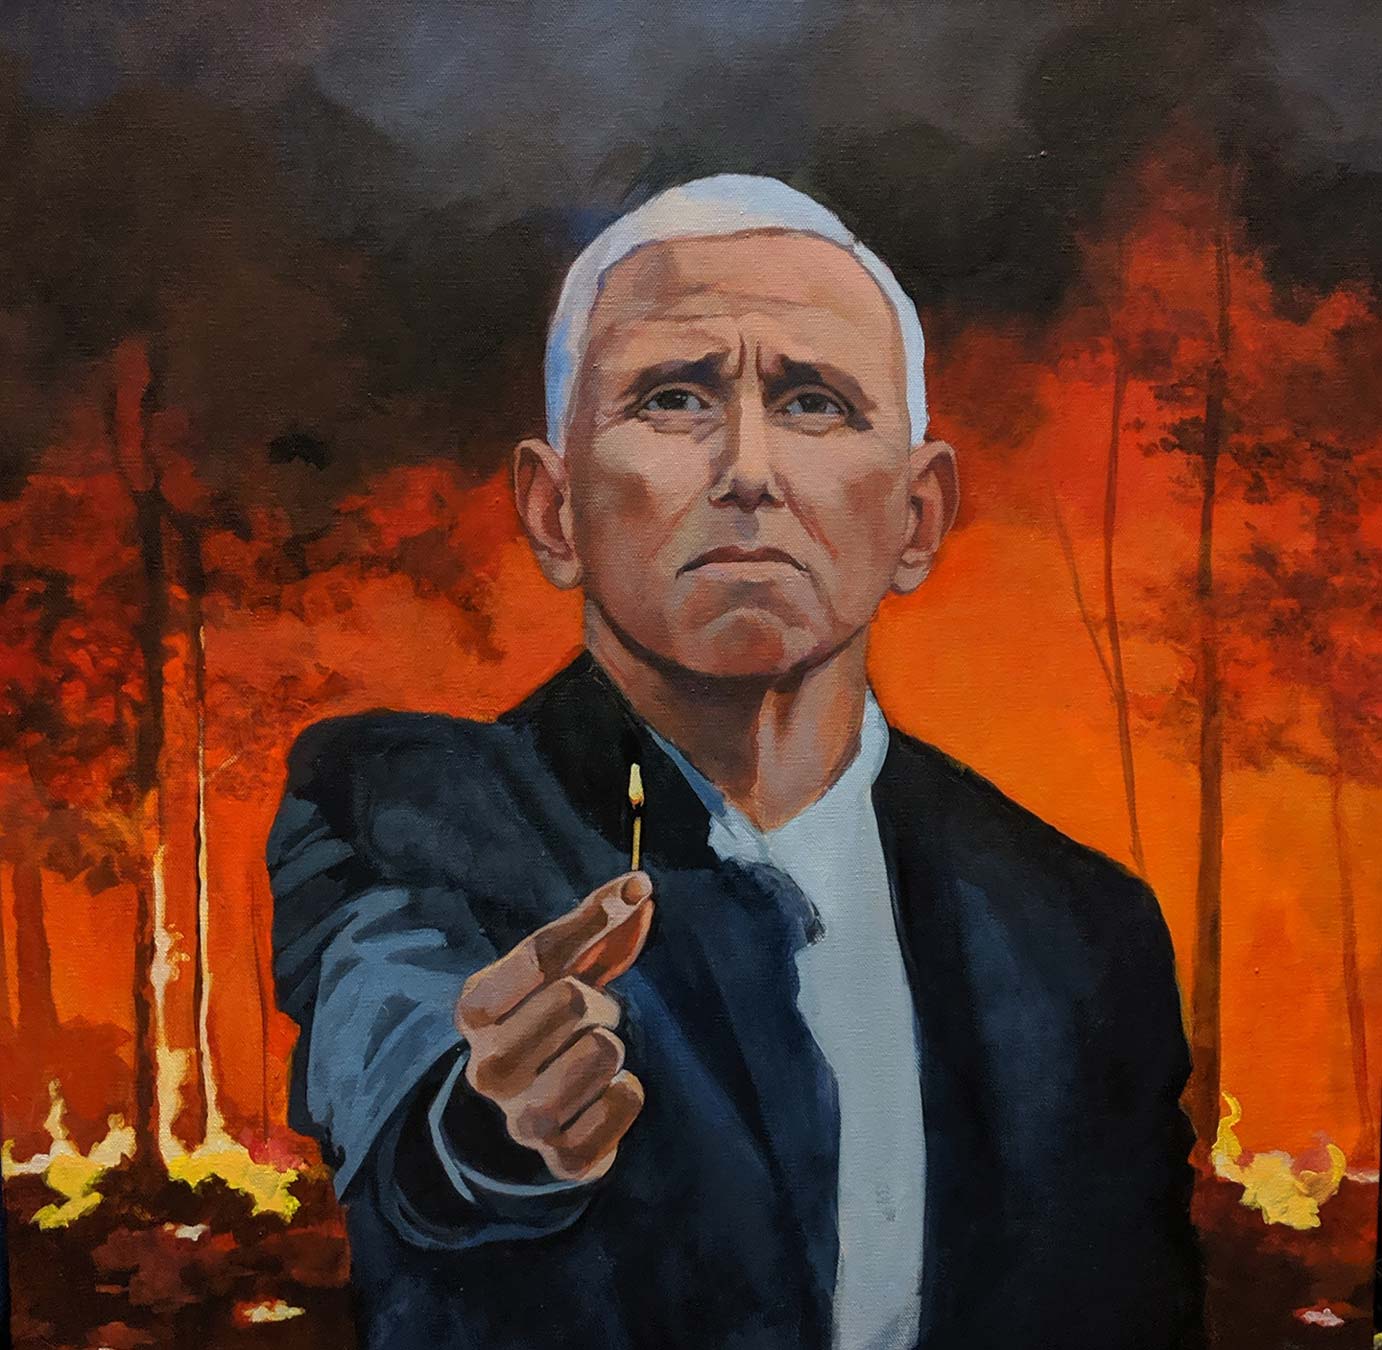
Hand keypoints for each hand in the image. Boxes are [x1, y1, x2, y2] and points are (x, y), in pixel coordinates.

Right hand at [455, 872, 654, 1182]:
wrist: (527, 1118)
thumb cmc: (547, 1023)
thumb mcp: (560, 970)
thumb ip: (595, 925)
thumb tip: (639, 884)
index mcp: (475, 1010)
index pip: (540, 952)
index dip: (595, 917)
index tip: (632, 892)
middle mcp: (487, 1067)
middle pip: (574, 1000)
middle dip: (600, 1003)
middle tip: (589, 1020)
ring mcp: (521, 1119)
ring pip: (602, 1052)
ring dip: (614, 1048)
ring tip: (593, 1060)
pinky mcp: (564, 1157)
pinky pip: (625, 1100)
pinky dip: (628, 1092)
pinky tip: (605, 1097)